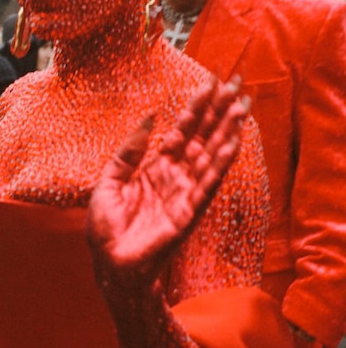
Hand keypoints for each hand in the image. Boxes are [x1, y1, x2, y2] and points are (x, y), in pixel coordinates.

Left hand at [87, 77, 248, 285]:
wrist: (109, 264)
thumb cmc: (107, 229)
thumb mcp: (109, 181)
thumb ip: (129, 152)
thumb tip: (149, 118)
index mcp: (156, 169)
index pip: (182, 131)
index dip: (196, 108)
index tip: (210, 83)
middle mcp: (175, 178)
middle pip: (202, 137)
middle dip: (219, 112)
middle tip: (237, 85)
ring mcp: (184, 194)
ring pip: (210, 157)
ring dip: (226, 132)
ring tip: (241, 107)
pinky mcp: (187, 213)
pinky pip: (206, 184)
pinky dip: (218, 164)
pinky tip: (230, 144)